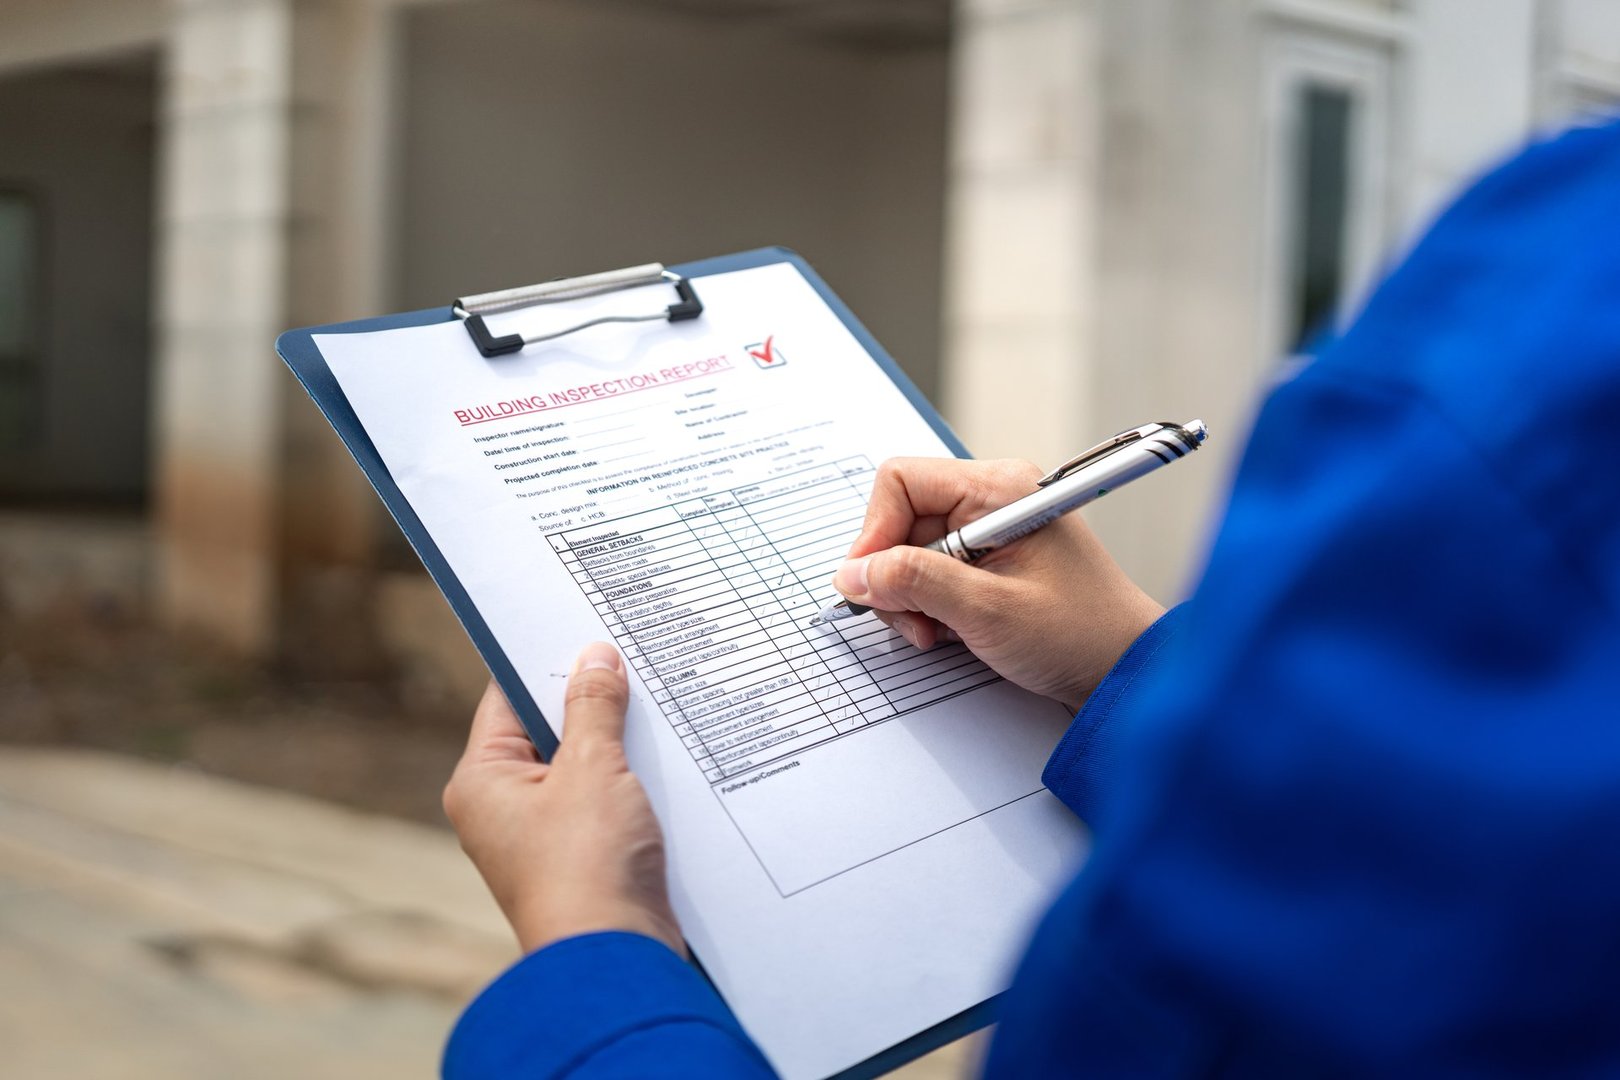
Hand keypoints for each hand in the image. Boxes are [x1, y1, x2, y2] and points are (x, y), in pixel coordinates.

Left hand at [442, 643, 682, 955]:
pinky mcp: (580, 858)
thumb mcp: (593, 768)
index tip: (586, 632)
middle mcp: (501, 808)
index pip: (507, 698)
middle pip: (547, 730)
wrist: (616, 958)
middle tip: (632, 663)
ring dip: (616, 744)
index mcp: (481, 781)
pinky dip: (629, 781)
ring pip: (580, 766)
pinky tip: (665, 763)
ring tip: (656, 710)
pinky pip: (602, 801)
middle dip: (592, 703)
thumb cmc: (588, 866)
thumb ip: (594, 706)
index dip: (548, 663)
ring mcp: (540, 836)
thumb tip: (594, 657)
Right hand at [834, 458, 1163, 711]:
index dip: (875, 532)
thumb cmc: (1079, 635)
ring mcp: (988, 532)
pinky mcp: (987, 563)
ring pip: (910, 553)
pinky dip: (927, 607)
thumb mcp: (987, 611)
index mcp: (999, 489)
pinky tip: (950, 632)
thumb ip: (914, 584)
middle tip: (914, 622)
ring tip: (937, 633)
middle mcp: (990, 501)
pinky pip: (931, 575)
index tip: (868, 583)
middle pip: (901, 521)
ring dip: (910, 599)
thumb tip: (854, 574)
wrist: (1122, 672)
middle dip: (895, 577)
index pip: (902, 482)